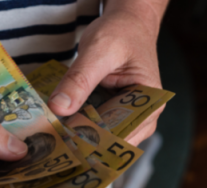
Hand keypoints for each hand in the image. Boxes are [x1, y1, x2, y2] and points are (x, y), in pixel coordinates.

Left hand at [48, 6, 162, 145]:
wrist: (127, 22)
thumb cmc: (122, 33)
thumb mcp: (98, 52)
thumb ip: (79, 80)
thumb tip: (58, 108)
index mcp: (151, 104)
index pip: (123, 133)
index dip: (96, 142)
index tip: (68, 146)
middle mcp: (144, 116)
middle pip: (114, 140)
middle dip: (86, 142)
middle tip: (55, 146)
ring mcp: (130, 116)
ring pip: (104, 136)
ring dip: (81, 136)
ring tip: (55, 139)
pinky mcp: (115, 112)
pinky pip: (98, 125)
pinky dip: (81, 125)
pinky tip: (60, 126)